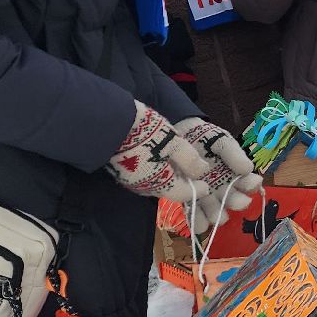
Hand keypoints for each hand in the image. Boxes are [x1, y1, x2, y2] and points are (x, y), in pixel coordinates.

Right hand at [105, 102, 210, 221]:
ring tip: (178, 168)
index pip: (182, 194)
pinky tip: (159, 162)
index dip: (196, 190)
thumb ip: (189, 160)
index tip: (206, 186)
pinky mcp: (120, 173)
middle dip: (182, 186)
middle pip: (168, 190)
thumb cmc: (147, 132)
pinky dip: (155, 174)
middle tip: (194, 177)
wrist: (110, 123)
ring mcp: (130, 182)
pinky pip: (143, 178)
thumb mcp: (174, 142)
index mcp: (160, 183)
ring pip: (155, 185)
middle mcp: (144, 187)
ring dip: (168, 179)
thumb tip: (202, 172)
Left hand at [173, 118, 262, 230]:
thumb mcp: (221, 141)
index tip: (249, 182)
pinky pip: (196, 218)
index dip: (251, 186)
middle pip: (234, 203)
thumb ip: (234, 154)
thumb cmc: (205, 138)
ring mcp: (207, 197)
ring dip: (216, 215)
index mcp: (236, 175)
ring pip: (217, 215)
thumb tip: (248, 169)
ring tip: (212, 212)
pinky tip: (198, 220)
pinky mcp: (190, 200)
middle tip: (228, 198)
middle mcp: (225, 189)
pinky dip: (198, 222)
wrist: (180, 136)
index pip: (250, 184)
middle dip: (234, 203)